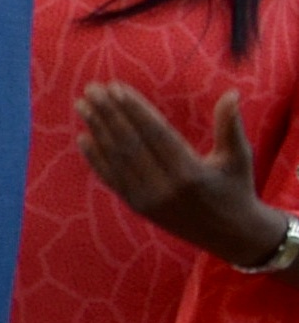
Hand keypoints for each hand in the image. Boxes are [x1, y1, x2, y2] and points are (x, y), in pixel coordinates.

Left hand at [74, 81, 283, 268]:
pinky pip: (112, 180)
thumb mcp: (239, 158)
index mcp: (191, 172)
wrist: (231, 235)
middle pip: (130, 144)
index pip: (155, 133)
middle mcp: (165, 187)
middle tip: (92, 89)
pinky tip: (83, 138)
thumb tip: (232, 93)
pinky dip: (96, 159)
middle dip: (109, 114)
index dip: (134, 109)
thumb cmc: (236, 188)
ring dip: (97, 130)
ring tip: (82, 105)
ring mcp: (148, 199)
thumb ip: (230, 126)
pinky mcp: (138, 208)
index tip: (116, 87)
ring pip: (117, 160)